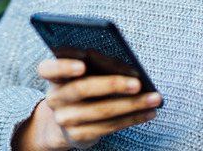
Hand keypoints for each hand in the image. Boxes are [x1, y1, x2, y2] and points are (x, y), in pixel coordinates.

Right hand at [12, 58, 162, 150]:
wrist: (63, 123)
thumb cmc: (81, 88)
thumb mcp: (80, 75)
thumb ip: (94, 66)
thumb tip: (129, 67)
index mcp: (54, 77)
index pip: (47, 69)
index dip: (63, 67)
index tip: (83, 65)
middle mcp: (55, 98)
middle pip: (81, 89)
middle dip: (112, 84)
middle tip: (137, 82)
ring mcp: (65, 119)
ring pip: (101, 110)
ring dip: (132, 104)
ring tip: (154, 98)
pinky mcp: (79, 135)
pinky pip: (109, 126)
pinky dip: (132, 118)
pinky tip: (149, 112)